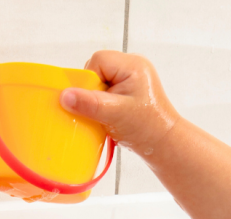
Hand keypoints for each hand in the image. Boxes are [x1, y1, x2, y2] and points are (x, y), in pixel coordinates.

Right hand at [60, 51, 179, 156]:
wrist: (165, 145)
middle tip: (103, 111)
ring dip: (99, 100)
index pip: (97, 61)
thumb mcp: (115, 115)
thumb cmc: (147, 129)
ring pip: (102, 83)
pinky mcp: (131, 92)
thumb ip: (90, 104)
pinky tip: (112, 117)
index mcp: (133, 65)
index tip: (92, 101)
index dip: (89, 81)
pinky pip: (108, 92)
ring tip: (110, 116)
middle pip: (98, 71)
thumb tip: (65, 96)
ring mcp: (133, 79)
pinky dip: (105, 105)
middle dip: (94, 92)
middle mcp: (134, 67)